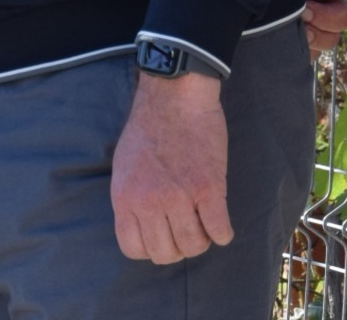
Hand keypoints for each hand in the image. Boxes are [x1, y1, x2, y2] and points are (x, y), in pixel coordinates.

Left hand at [110, 72, 231, 263]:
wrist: (174, 94)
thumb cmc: (149, 126)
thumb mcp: (124, 165)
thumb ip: (131, 198)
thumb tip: (143, 229)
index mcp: (124, 196)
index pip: (133, 248)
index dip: (150, 247)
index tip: (161, 234)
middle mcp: (149, 201)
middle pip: (165, 253)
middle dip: (177, 245)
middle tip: (185, 227)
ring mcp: (179, 196)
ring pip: (194, 246)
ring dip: (201, 239)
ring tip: (202, 220)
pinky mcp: (209, 188)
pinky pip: (219, 232)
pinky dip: (222, 231)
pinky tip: (219, 218)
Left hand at [299, 0, 346, 56]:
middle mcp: (329, 1)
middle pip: (344, 15)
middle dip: (323, 15)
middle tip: (302, 12)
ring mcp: (320, 24)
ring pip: (332, 37)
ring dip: (316, 35)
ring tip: (296, 28)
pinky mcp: (308, 43)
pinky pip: (315, 53)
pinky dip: (304, 49)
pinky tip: (289, 41)